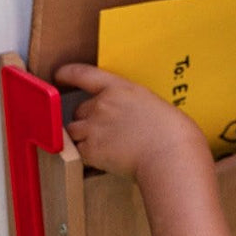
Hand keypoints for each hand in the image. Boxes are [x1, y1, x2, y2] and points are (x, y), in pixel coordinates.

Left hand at [54, 63, 208, 178]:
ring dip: (83, 138)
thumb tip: (132, 119)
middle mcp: (103, 104)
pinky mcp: (92, 150)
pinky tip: (106, 161)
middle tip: (106, 132)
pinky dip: (88, 157)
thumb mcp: (156, 108)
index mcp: (121, 88)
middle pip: (80, 109)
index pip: (83, 74)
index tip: (59, 75)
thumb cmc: (176, 136)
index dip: (67, 74)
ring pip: (74, 131)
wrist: (171, 156)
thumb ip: (136, 108)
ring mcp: (94, 127)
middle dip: (88, 120)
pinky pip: (79, 153)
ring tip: (104, 148)